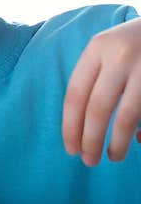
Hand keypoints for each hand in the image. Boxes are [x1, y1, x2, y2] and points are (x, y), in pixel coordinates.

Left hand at [63, 17, 140, 165]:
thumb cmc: (132, 43)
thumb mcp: (108, 49)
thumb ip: (94, 80)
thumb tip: (83, 127)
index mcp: (98, 48)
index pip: (75, 93)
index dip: (70, 125)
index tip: (70, 148)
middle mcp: (121, 56)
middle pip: (97, 108)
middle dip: (90, 140)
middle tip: (88, 161)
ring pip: (126, 117)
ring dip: (117, 143)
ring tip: (113, 157)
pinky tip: (138, 142)